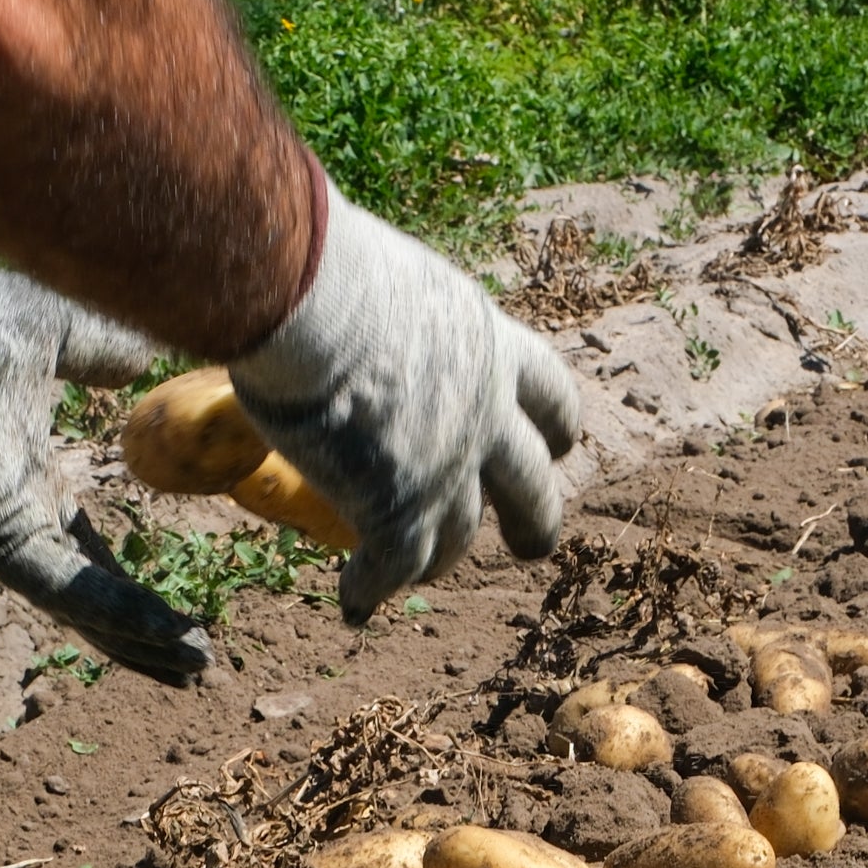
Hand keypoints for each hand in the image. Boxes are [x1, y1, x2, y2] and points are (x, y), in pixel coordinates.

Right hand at [226, 180, 579, 623]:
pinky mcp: (396, 510)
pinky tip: (356, 601)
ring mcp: (445, 470)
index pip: (548, 393)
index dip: (552, 425)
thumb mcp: (388, 280)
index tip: (557, 442)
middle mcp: (484, 415)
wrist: (310, 300)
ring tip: (421, 575)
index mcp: (490, 347)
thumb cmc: (329, 266)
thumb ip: (392, 315)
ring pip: (457, 539)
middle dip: (535, 520)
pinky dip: (372, 587)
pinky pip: (393, 567)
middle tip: (533, 544)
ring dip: (439, 561)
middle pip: (530, 485)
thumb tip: (343, 305)